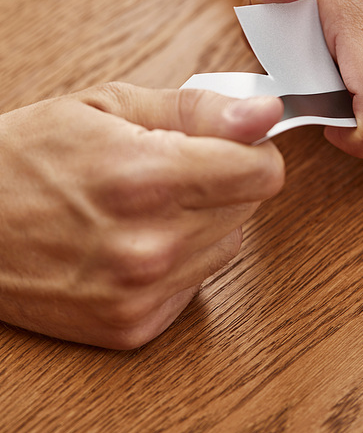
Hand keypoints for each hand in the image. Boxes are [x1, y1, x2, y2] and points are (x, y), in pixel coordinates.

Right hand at [0, 84, 283, 348]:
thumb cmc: (28, 157)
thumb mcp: (110, 105)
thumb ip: (198, 109)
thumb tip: (265, 114)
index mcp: (147, 177)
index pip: (262, 173)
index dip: (251, 151)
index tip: (230, 145)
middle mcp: (150, 245)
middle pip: (247, 209)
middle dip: (219, 183)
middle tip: (166, 169)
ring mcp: (140, 293)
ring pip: (225, 246)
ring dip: (200, 223)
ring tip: (143, 206)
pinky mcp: (131, 327)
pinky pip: (194, 284)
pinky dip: (176, 262)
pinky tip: (132, 242)